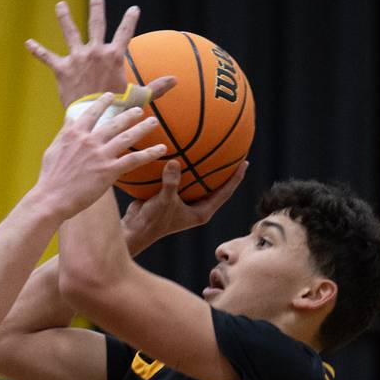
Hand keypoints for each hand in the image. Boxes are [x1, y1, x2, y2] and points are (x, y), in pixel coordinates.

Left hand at [28, 0, 172, 106]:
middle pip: (96, 23)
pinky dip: (37, 50)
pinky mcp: (62, 70)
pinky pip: (47, 58)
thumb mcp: (138, 97)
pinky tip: (28, 43)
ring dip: (65, 17)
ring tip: (60, 5)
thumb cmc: (116, 109)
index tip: (133, 9)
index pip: (125, 32)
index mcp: (114, 55)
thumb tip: (176, 80)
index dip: (130, 19)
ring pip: (70, 33)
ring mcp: (77, 58)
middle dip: (96, 7)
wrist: (92, 118)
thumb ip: (156, 87)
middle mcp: (95, 51)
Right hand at [34, 96, 166, 221]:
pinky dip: (149, 153)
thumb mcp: (53, 149)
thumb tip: (70, 116)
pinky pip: (134, 160)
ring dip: (143, 128)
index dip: (103, 102)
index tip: (111, 95)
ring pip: (127, 137)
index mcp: (74, 133)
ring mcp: (100, 155)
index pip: (92, 112)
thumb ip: (64, 132)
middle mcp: (89, 140)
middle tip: (140, 109)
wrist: (51, 198)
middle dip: (129, 114)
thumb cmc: (50, 177)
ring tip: (153, 121)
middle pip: (114, 123)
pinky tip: (161, 149)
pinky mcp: (109, 171)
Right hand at [121, 159, 248, 253]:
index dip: (235, 178)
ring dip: (204, 169)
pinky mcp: (172, 197)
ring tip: (211, 150)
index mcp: (201, 212)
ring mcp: (184, 203)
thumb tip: (175, 162)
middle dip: (225, 172)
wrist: (134, 229)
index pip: (224, 193)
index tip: (245, 163)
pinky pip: (182, 180)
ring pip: (198, 183)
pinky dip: (183, 168)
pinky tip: (182, 153)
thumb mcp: (165, 201)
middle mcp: (196, 208)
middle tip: (234, 153)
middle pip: (216, 187)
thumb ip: (171, 182)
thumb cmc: (153, 220)